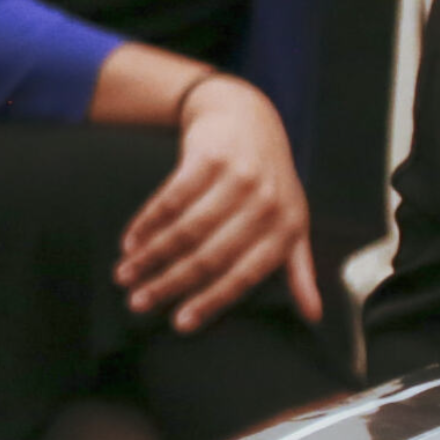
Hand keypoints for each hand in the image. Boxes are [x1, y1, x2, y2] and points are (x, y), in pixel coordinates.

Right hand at [115, 75, 319, 333]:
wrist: (247, 116)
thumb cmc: (271, 178)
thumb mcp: (292, 220)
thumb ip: (298, 268)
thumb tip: (314, 315)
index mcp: (288, 228)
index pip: (245, 275)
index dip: (210, 302)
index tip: (178, 323)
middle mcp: (266, 204)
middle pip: (209, 255)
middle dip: (168, 283)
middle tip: (137, 302)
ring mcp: (237, 178)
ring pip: (185, 229)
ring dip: (149, 255)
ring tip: (125, 274)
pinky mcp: (207, 158)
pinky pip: (169, 198)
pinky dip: (145, 222)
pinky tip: (129, 240)